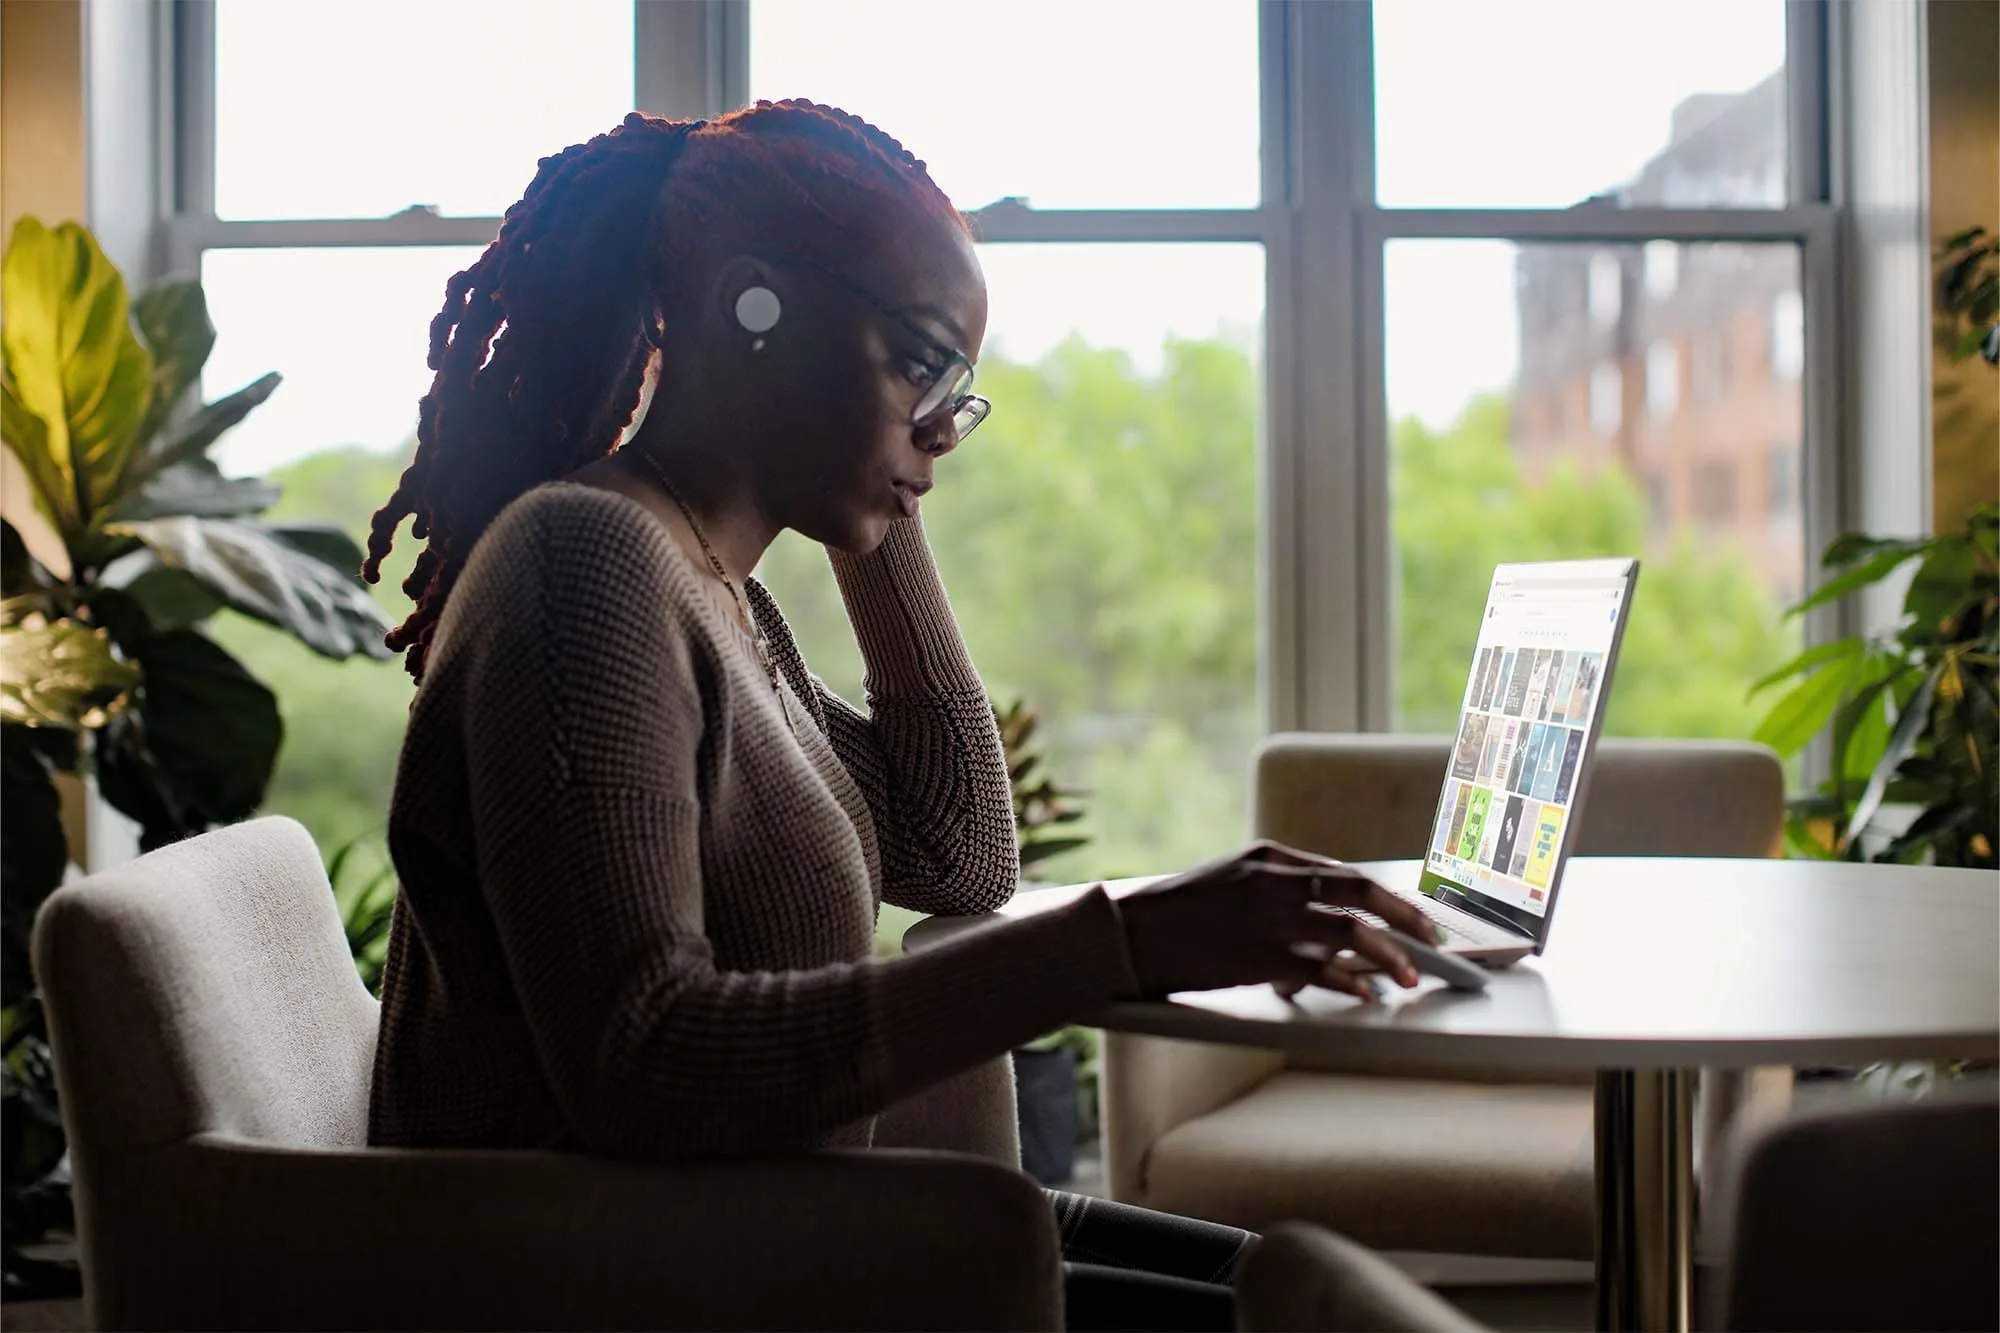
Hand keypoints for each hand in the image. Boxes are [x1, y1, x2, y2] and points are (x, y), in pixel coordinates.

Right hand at [1114, 840, 1437, 1001]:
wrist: (1127, 934)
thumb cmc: (1173, 914)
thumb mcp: (1226, 881)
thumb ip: (1273, 891)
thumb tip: (1320, 919)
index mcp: (1268, 857)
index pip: (1343, 872)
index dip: (1385, 896)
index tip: (1409, 916)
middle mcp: (1276, 881)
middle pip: (1361, 891)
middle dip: (1406, 916)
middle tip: (1433, 939)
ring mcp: (1270, 919)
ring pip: (1352, 931)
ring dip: (1390, 955)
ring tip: (1410, 975)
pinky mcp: (1260, 957)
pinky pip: (1322, 970)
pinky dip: (1352, 982)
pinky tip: (1368, 993)